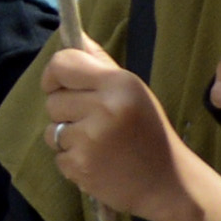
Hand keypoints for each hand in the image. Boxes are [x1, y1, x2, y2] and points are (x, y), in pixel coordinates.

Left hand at [38, 42, 190, 220]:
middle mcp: (104, 108)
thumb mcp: (134, 91)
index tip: (57, 85)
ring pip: (51, 130)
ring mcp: (91, 140)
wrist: (168, 183)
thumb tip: (75, 37)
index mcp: (119, 83)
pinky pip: (58, 156)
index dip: (53, 75)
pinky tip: (97, 162)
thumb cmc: (149, 133)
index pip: (62, 64)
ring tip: (97, 144)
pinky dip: (72, 160)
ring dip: (67, 137)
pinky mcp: (81, 167)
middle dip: (65, 111)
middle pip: (52, 99)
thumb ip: (101, 64)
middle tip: (92, 122)